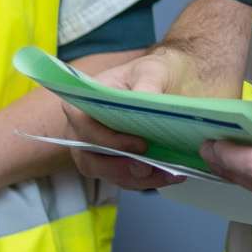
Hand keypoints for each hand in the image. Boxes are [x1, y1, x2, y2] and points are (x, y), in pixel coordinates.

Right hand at [63, 50, 186, 190]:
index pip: (85, 128)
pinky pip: (122, 177)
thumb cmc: (152, 72)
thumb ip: (146, 85)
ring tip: (169, 175)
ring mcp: (94, 149)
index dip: (109, 141)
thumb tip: (144, 102)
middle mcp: (81, 130)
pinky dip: (145, 180)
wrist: (164, 80)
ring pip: (106, 173)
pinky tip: (170, 175)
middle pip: (90, 159)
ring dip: (137, 179)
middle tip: (151, 169)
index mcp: (82, 104)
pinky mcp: (111, 161)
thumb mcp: (152, 71)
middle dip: (121, 168)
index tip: (140, 145)